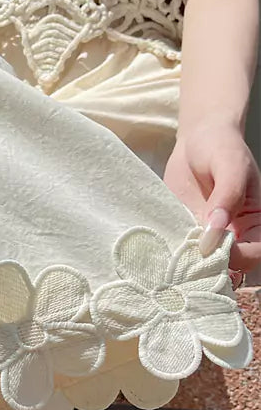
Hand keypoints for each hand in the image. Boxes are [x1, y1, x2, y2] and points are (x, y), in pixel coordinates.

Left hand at [163, 120, 260, 274]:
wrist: (196, 139)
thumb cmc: (221, 146)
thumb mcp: (230, 165)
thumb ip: (226, 197)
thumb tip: (214, 232)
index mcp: (255, 223)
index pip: (255, 253)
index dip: (239, 257)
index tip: (214, 248)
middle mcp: (233, 235)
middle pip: (228, 268)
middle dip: (209, 269)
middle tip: (187, 263)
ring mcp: (206, 238)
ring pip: (201, 265)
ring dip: (187, 268)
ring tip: (170, 262)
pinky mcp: (183, 235)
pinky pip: (179, 253)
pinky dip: (170, 257)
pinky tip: (158, 253)